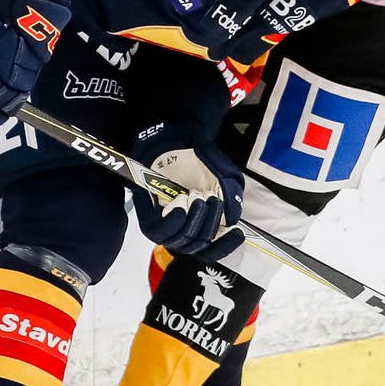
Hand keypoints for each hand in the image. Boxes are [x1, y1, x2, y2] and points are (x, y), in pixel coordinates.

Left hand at [128, 125, 246, 258]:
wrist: (173, 136)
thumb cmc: (197, 157)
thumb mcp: (223, 175)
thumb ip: (231, 197)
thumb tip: (232, 220)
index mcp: (202, 221)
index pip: (212, 248)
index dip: (225, 246)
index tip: (237, 233)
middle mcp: (183, 226)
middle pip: (197, 246)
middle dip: (209, 225)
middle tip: (212, 200)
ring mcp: (165, 222)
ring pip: (179, 242)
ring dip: (193, 223)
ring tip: (198, 199)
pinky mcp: (147, 215)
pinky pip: (158, 231)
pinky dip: (173, 222)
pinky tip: (181, 206)